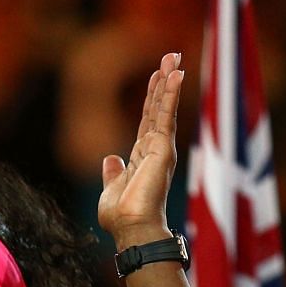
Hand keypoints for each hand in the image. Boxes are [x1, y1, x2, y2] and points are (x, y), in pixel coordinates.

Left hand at [97, 53, 183, 248]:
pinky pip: (166, 115)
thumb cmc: (122, 218)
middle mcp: (155, 151)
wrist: (132, 229)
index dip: (153, 98)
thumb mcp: (111, 190)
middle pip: (159, 109)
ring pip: (164, 108)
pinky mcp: (163, 149)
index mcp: (143, 158)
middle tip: (172, 57)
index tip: (157, 76)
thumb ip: (113, 173)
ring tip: (174, 57)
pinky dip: (170, 94)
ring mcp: (161, 149)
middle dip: (164, 82)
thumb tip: (110, 159)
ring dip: (168, 81)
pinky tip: (175, 74)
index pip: (148, 121)